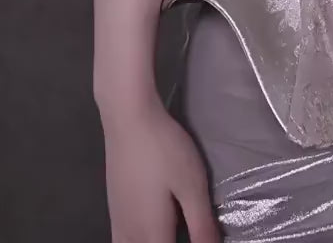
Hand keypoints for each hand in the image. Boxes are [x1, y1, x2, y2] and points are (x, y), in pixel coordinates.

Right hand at [101, 93, 220, 242]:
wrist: (128, 118)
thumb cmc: (164, 150)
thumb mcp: (192, 185)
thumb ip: (201, 224)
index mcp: (151, 234)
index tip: (202, 239)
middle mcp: (129, 235)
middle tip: (191, 232)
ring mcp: (117, 221)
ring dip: (154, 242)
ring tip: (173, 230)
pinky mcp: (114, 207)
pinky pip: (122, 240)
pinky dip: (138, 240)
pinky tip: (152, 229)